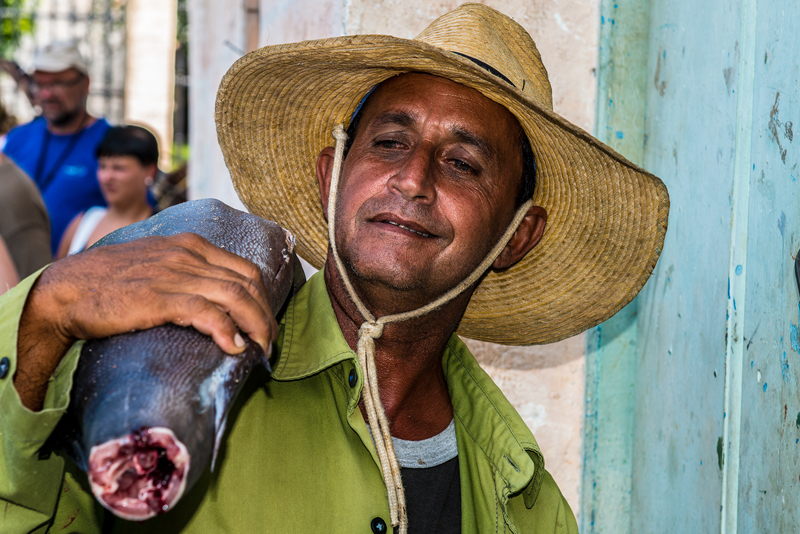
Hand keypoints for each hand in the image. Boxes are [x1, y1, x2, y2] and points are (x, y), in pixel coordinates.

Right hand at [15, 233, 276, 409]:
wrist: (66, 289)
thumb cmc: (110, 281)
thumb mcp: (156, 263)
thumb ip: (185, 273)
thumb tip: (213, 300)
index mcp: (190, 246)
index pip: (246, 269)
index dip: (264, 298)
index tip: (266, 322)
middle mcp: (188, 256)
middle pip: (248, 283)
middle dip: (266, 315)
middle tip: (269, 341)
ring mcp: (174, 275)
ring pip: (236, 297)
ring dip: (256, 326)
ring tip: (260, 349)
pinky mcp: (159, 298)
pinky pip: (206, 313)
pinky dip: (227, 331)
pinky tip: (233, 348)